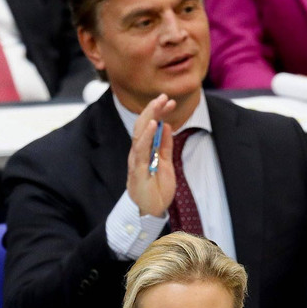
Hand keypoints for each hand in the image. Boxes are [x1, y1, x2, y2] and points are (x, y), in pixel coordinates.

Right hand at [125, 93, 177, 215]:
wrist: (151, 211)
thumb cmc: (157, 189)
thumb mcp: (166, 163)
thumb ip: (165, 146)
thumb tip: (167, 126)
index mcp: (146, 150)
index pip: (150, 126)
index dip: (158, 113)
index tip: (169, 101)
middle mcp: (138, 152)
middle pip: (143, 125)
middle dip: (153, 109)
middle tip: (164, 96)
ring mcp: (136, 160)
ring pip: (140, 133)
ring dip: (150, 117)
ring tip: (159, 104)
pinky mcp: (137, 169)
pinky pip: (141, 150)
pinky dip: (147, 136)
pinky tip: (153, 124)